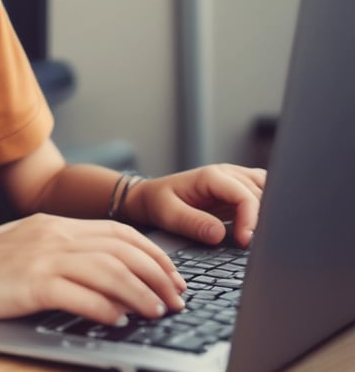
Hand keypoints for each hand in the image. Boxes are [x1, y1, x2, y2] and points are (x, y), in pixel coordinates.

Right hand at [0, 213, 186, 326]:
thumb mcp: (28, 244)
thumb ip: (63, 250)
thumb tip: (106, 273)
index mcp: (55, 222)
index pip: (118, 232)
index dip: (152, 253)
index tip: (170, 274)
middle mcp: (54, 234)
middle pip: (121, 249)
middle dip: (157, 274)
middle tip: (176, 297)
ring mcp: (43, 257)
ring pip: (108, 271)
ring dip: (140, 293)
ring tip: (158, 310)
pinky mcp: (31, 283)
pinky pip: (81, 296)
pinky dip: (106, 309)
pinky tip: (120, 320)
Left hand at [126, 164, 265, 247]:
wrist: (151, 196)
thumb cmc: (157, 202)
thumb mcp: (168, 214)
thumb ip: (192, 223)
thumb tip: (219, 235)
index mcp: (211, 176)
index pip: (244, 195)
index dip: (251, 220)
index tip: (246, 242)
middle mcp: (227, 174)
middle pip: (261, 194)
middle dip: (263, 220)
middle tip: (259, 246)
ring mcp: (236, 180)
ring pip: (268, 192)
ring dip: (270, 213)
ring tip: (265, 239)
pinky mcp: (239, 191)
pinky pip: (264, 195)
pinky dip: (270, 209)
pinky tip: (267, 228)